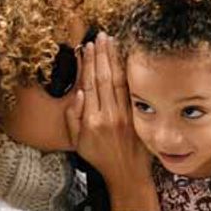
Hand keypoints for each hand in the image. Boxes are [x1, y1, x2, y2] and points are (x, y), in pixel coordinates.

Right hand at [65, 33, 158, 210]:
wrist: (126, 173)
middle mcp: (108, 115)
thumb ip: (73, 117)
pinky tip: (126, 58)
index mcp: (91, 120)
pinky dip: (128, 72)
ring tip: (111, 41)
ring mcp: (125, 114)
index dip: (87, 64)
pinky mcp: (137, 115)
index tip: (86, 48)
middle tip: (100, 36)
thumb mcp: (77, 142)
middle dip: (101, 54)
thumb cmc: (99, 158)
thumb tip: (78, 93)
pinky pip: (131, 89)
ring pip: (118, 80)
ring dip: (114, 58)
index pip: (88, 84)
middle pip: (103, 77)